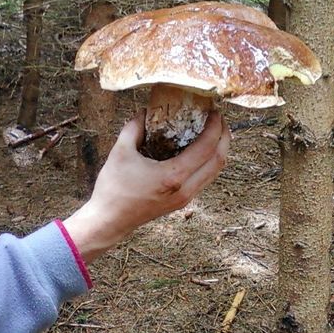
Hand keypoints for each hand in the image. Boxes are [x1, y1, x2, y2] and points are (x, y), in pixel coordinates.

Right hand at [63, 111, 229, 262]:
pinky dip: (210, 162)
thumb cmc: (113, 189)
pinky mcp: (182, 202)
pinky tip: (201, 150)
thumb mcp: (120, 152)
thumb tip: (145, 111)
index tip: (214, 112)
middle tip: (220, 119)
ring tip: (215, 132)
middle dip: (224, 137)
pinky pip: (205, 179)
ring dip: (219, 150)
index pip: (206, 148)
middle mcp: (185, 189)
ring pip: (215, 172)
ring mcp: (185, 198)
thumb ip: (134, 127)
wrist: (109, 221)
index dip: (215, 127)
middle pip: (219, 160)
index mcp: (173, 176)